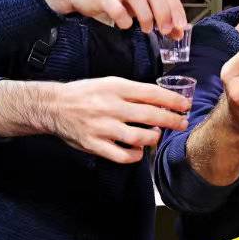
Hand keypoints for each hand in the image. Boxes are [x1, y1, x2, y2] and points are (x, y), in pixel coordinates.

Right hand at [44, 0, 187, 36]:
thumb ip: (158, 9)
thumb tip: (179, 31)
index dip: (175, 6)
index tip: (180, 26)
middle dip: (163, 12)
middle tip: (166, 30)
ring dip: (145, 16)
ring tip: (147, 29)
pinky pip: (115, 6)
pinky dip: (124, 18)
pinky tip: (126, 25)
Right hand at [47, 75, 189, 163]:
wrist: (54, 106)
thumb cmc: (85, 93)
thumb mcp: (108, 83)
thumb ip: (131, 92)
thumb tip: (159, 100)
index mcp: (115, 87)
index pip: (151, 93)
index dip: (171, 100)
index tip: (184, 105)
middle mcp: (111, 107)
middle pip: (150, 115)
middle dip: (171, 120)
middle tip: (182, 122)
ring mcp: (103, 127)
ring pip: (139, 138)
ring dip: (154, 138)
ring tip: (157, 136)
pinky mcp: (95, 145)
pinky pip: (121, 155)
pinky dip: (135, 156)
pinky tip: (139, 151)